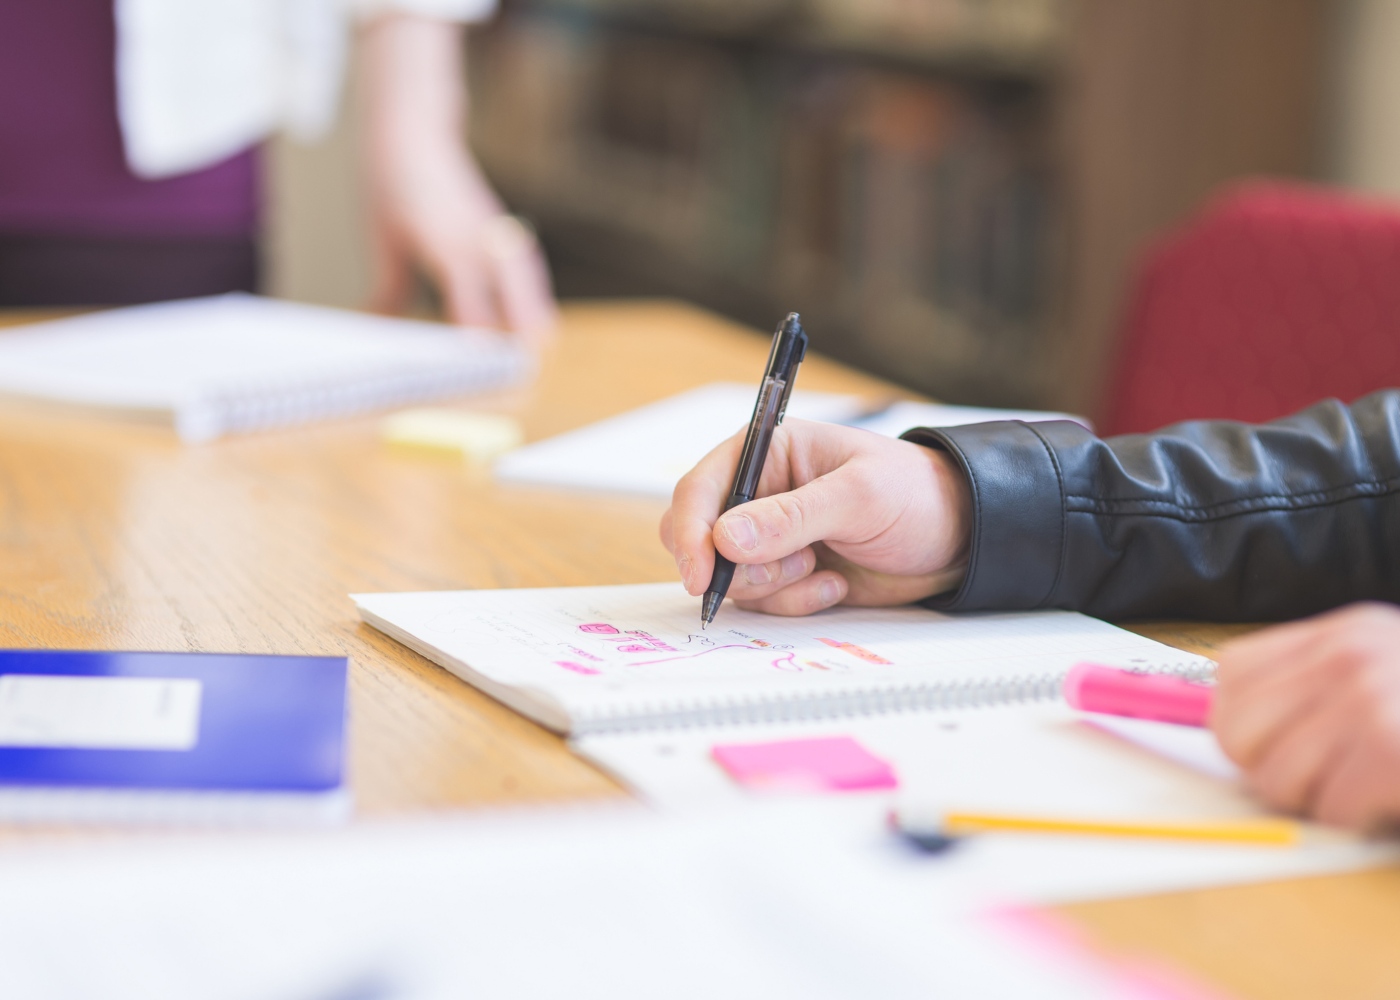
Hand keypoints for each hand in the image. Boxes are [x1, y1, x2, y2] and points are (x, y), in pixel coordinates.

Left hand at [362, 15, 556, 339]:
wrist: (413, 128)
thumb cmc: (394, 180)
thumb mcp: (383, 237)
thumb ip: (389, 286)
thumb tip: (375, 322)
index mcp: (442, 235)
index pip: (466, 286)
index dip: (474, 319)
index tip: (481, 349)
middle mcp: (475, 232)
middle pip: (508, 280)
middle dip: (520, 317)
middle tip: (528, 355)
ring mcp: (491, 227)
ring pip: (522, 269)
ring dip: (534, 303)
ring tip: (543, 340)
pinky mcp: (498, 225)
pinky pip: (524, 259)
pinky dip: (534, 286)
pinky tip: (538, 311)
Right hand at [660, 419, 971, 615]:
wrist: (960, 540)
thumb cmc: (916, 495)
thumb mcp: (858, 496)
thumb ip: (791, 517)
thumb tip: (725, 537)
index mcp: (768, 454)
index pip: (701, 488)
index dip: (690, 531)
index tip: (702, 571)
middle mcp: (760, 495)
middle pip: (702, 539)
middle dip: (739, 567)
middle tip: (791, 569)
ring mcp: (771, 539)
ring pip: (732, 577)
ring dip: (776, 586)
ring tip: (824, 569)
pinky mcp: (787, 575)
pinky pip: (763, 601)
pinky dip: (796, 601)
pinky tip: (834, 584)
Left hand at [1211, 602, 1399, 830]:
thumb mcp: (1388, 673)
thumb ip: (1317, 688)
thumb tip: (1231, 731)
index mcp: (1341, 634)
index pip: (1232, 672)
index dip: (1241, 725)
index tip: (1275, 747)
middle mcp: (1348, 656)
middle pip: (1237, 730)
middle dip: (1267, 770)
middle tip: (1319, 779)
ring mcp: (1368, 699)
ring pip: (1275, 778)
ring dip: (1315, 802)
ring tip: (1360, 790)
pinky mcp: (1390, 750)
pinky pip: (1329, 809)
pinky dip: (1355, 821)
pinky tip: (1386, 802)